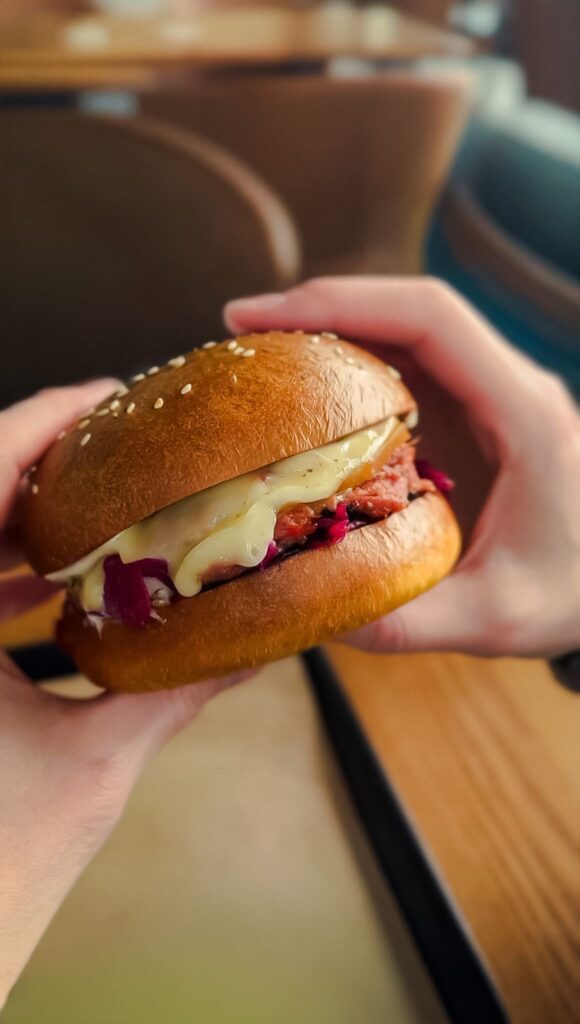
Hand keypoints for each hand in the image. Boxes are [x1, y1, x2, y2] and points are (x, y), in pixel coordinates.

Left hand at [0, 382, 245, 1005]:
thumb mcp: (101, 760)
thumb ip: (179, 691)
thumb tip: (250, 642)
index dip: (39, 422)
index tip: (105, 397)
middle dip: (42, 458)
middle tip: (116, 441)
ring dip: (26, 511)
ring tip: (97, 493)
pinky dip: (7, 565)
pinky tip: (57, 573)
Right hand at [226, 277, 579, 658]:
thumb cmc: (574, 594)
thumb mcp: (495, 618)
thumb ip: (405, 620)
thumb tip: (307, 610)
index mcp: (522, 411)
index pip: (430, 318)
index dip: (342, 302)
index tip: (262, 318)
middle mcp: (507, 385)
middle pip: (408, 310)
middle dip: (320, 308)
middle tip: (241, 334)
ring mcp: (490, 396)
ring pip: (405, 333)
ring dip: (331, 333)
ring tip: (258, 357)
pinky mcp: (473, 415)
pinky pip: (407, 371)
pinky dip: (350, 371)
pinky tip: (303, 398)